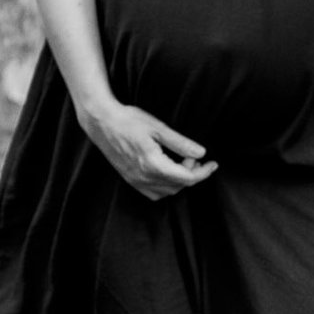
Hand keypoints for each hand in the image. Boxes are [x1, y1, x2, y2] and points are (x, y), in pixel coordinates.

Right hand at [78, 98, 218, 200]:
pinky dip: (166, 187)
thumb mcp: (158, 128)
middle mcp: (144, 177)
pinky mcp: (130, 179)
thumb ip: (180, 143)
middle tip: (194, 156)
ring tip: (181, 161)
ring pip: (168, 191)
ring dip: (180, 180)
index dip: (204, 172)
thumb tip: (201, 153)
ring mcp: (136, 181)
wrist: (101, 121)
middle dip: (192, 173)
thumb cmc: (128, 120)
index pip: (187, 178)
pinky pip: (154, 193)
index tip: (213, 163)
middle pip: (179, 185)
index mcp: (153, 164)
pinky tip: (168, 172)